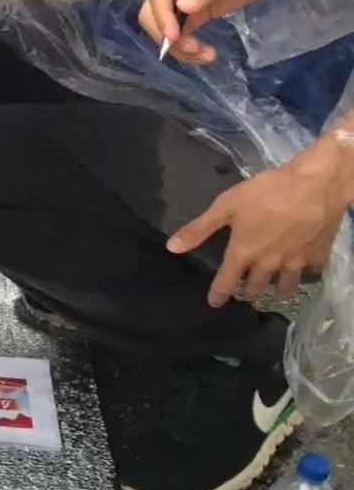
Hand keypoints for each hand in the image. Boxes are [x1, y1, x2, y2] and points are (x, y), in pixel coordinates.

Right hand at [139, 0, 296, 63]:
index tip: (176, 38)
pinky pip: (181, 32)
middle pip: (153, 13)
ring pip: (164, 27)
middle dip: (167, 34)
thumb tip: (183, 8)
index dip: (162, 16)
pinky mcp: (196, 11)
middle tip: (194, 49)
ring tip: (205, 55)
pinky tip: (205, 53)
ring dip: (177, 46)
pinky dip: (187, 47)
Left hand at [167, 141, 353, 305]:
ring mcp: (295, 262)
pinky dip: (305, 273)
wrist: (315, 186)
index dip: (218, 296)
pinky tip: (304, 268)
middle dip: (248, 293)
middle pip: (256, 289)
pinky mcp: (318, 254)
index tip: (214, 304)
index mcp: (243, 253)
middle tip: (246, 291)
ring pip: (285, 287)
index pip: (226, 283)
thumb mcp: (226, 206)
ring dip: (276, 289)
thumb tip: (171, 248)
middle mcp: (268, 264)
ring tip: (273, 287)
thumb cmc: (266, 193)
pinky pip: (311, 273)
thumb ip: (199, 229)